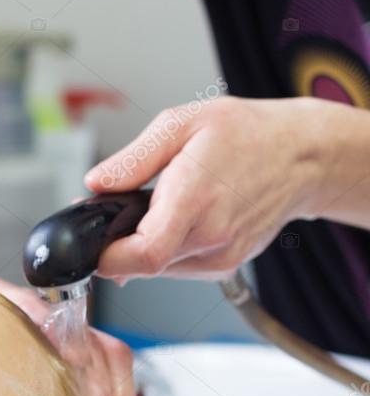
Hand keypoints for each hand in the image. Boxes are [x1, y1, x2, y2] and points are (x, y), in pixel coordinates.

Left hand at [83, 96, 324, 279]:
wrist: (302, 156)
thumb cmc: (246, 135)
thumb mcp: (181, 125)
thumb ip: (133, 159)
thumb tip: (96, 183)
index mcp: (196, 200)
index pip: (144, 255)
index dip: (108, 257)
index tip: (93, 242)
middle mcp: (212, 237)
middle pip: (142, 265)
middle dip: (116, 247)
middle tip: (115, 216)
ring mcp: (220, 257)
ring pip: (158, 270)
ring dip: (141, 249)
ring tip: (152, 210)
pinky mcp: (224, 266)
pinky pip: (177, 268)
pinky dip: (165, 250)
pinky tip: (176, 222)